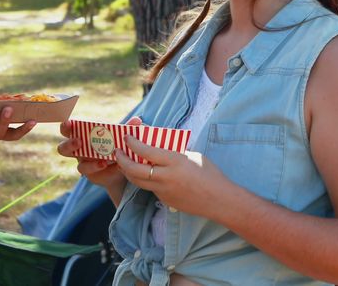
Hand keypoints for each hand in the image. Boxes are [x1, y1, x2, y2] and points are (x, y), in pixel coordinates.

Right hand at [57, 117, 141, 195]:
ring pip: (78, 166)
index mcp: (82, 135)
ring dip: (88, 162)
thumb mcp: (121, 136)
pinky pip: (91, 174)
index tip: (69, 123)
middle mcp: (79, 151)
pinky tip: (107, 164)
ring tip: (101, 159)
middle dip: (69, 144)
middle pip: (63, 149)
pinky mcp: (91, 175)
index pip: (67, 129)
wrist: (123, 167)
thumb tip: (137, 120)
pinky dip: (99, 168)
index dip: (65, 126)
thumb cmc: (117, 145)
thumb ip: (127, 128)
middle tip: (79, 141)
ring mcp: (84, 164)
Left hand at [113, 136, 232, 218]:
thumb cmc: (210, 174)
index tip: (127, 136)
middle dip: (122, 160)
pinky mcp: (165, 200)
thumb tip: (159, 147)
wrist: (219, 200)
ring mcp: (164, 191)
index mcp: (175, 162)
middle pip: (135, 170)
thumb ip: (174, 152)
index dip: (133, 143)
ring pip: (138, 181)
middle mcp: (166, 177)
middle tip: (118, 151)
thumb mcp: (192, 156)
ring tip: (124, 162)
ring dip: (128, 171)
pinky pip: (149, 188)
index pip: (146, 151)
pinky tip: (143, 173)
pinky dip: (142, 180)